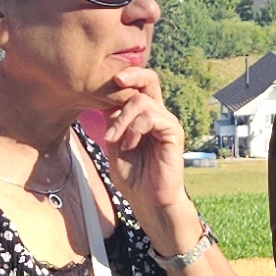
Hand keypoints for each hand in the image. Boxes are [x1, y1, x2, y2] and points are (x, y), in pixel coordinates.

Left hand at [92, 67, 196, 226]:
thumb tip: (102, 96)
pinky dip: (135, 128)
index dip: (123, 77)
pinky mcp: (173, 133)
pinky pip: (152, 117)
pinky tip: (129, 144)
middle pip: (149, 80)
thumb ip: (112, 120)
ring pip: (142, 100)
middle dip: (131, 74)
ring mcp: (166, 123)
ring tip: (114, 140)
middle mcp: (157, 114)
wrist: (148, 201)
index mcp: (143, 115)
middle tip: (115, 80)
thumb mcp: (114, 143)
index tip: (101, 81)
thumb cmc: (133, 176)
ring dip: (122, 119)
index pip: (137, 86)